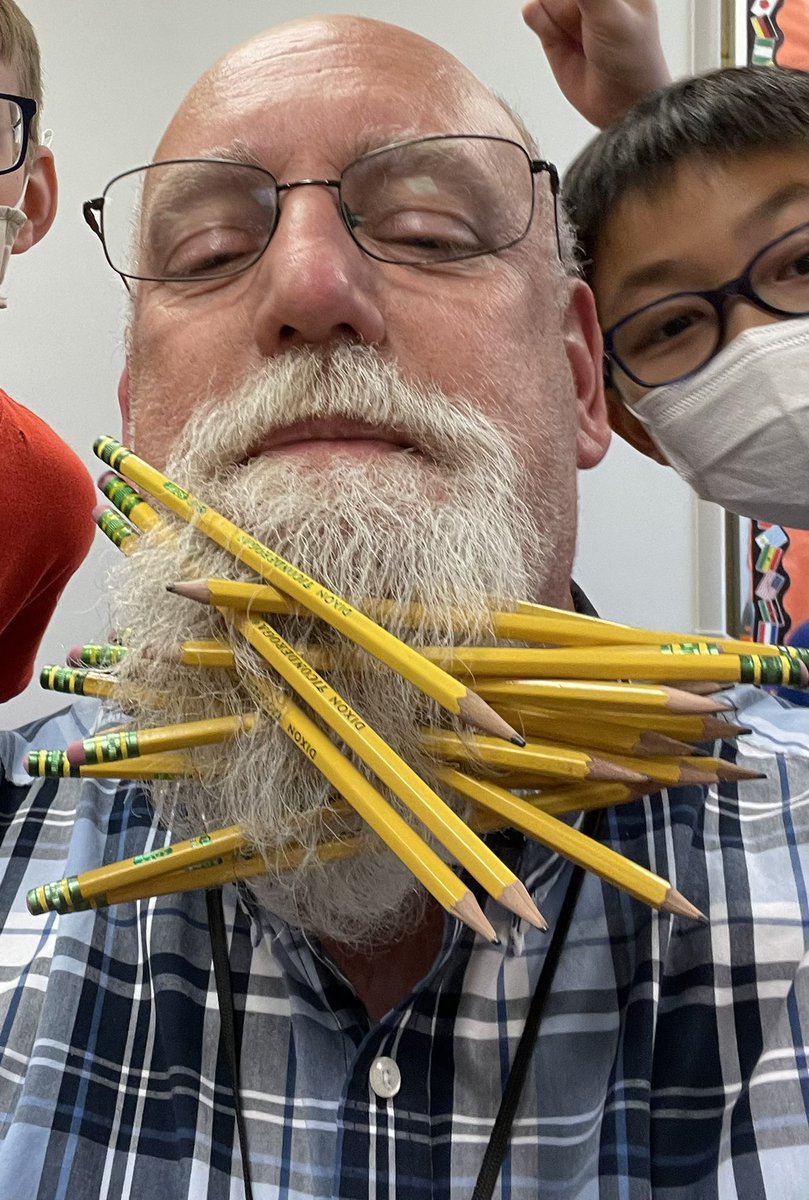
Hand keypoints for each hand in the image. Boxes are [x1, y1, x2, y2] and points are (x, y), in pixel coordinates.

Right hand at [523, 0, 671, 127]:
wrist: (620, 105)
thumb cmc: (631, 60)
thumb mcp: (611, 12)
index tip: (585, 7)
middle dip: (566, 4)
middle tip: (585, 20)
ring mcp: (571, 10)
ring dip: (555, 15)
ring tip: (579, 36)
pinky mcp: (553, 30)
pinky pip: (533, 13)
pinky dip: (542, 24)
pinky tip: (562, 40)